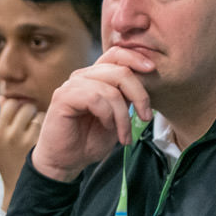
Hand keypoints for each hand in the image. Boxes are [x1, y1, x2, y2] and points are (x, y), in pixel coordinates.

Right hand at [0, 97, 42, 209]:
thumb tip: (1, 97)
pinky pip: (50, 127)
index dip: (19, 105)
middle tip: (33, 120)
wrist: (19, 188)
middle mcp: (12, 136)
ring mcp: (29, 142)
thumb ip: (2, 118)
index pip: (11, 104)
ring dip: (42, 118)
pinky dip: (50, 128)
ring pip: (41, 115)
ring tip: (39, 130)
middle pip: (27, 107)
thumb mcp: (0, 141)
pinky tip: (49, 136)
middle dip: (32, 110)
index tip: (23, 113)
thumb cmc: (9, 160)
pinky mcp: (44, 148)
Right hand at [30, 47, 153, 181]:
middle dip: (140, 95)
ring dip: (123, 116)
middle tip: (146, 117)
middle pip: (120, 70)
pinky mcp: (63, 97)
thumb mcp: (118, 115)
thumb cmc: (90, 139)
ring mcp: (72, 85)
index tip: (152, 70)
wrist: (67, 161)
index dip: (136, 58)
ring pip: (110, 89)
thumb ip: (127, 97)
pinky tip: (107, 127)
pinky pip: (95, 98)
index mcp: (96, 76)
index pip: (116, 54)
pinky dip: (107, 116)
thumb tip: (146, 81)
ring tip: (123, 134)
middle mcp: (83, 76)